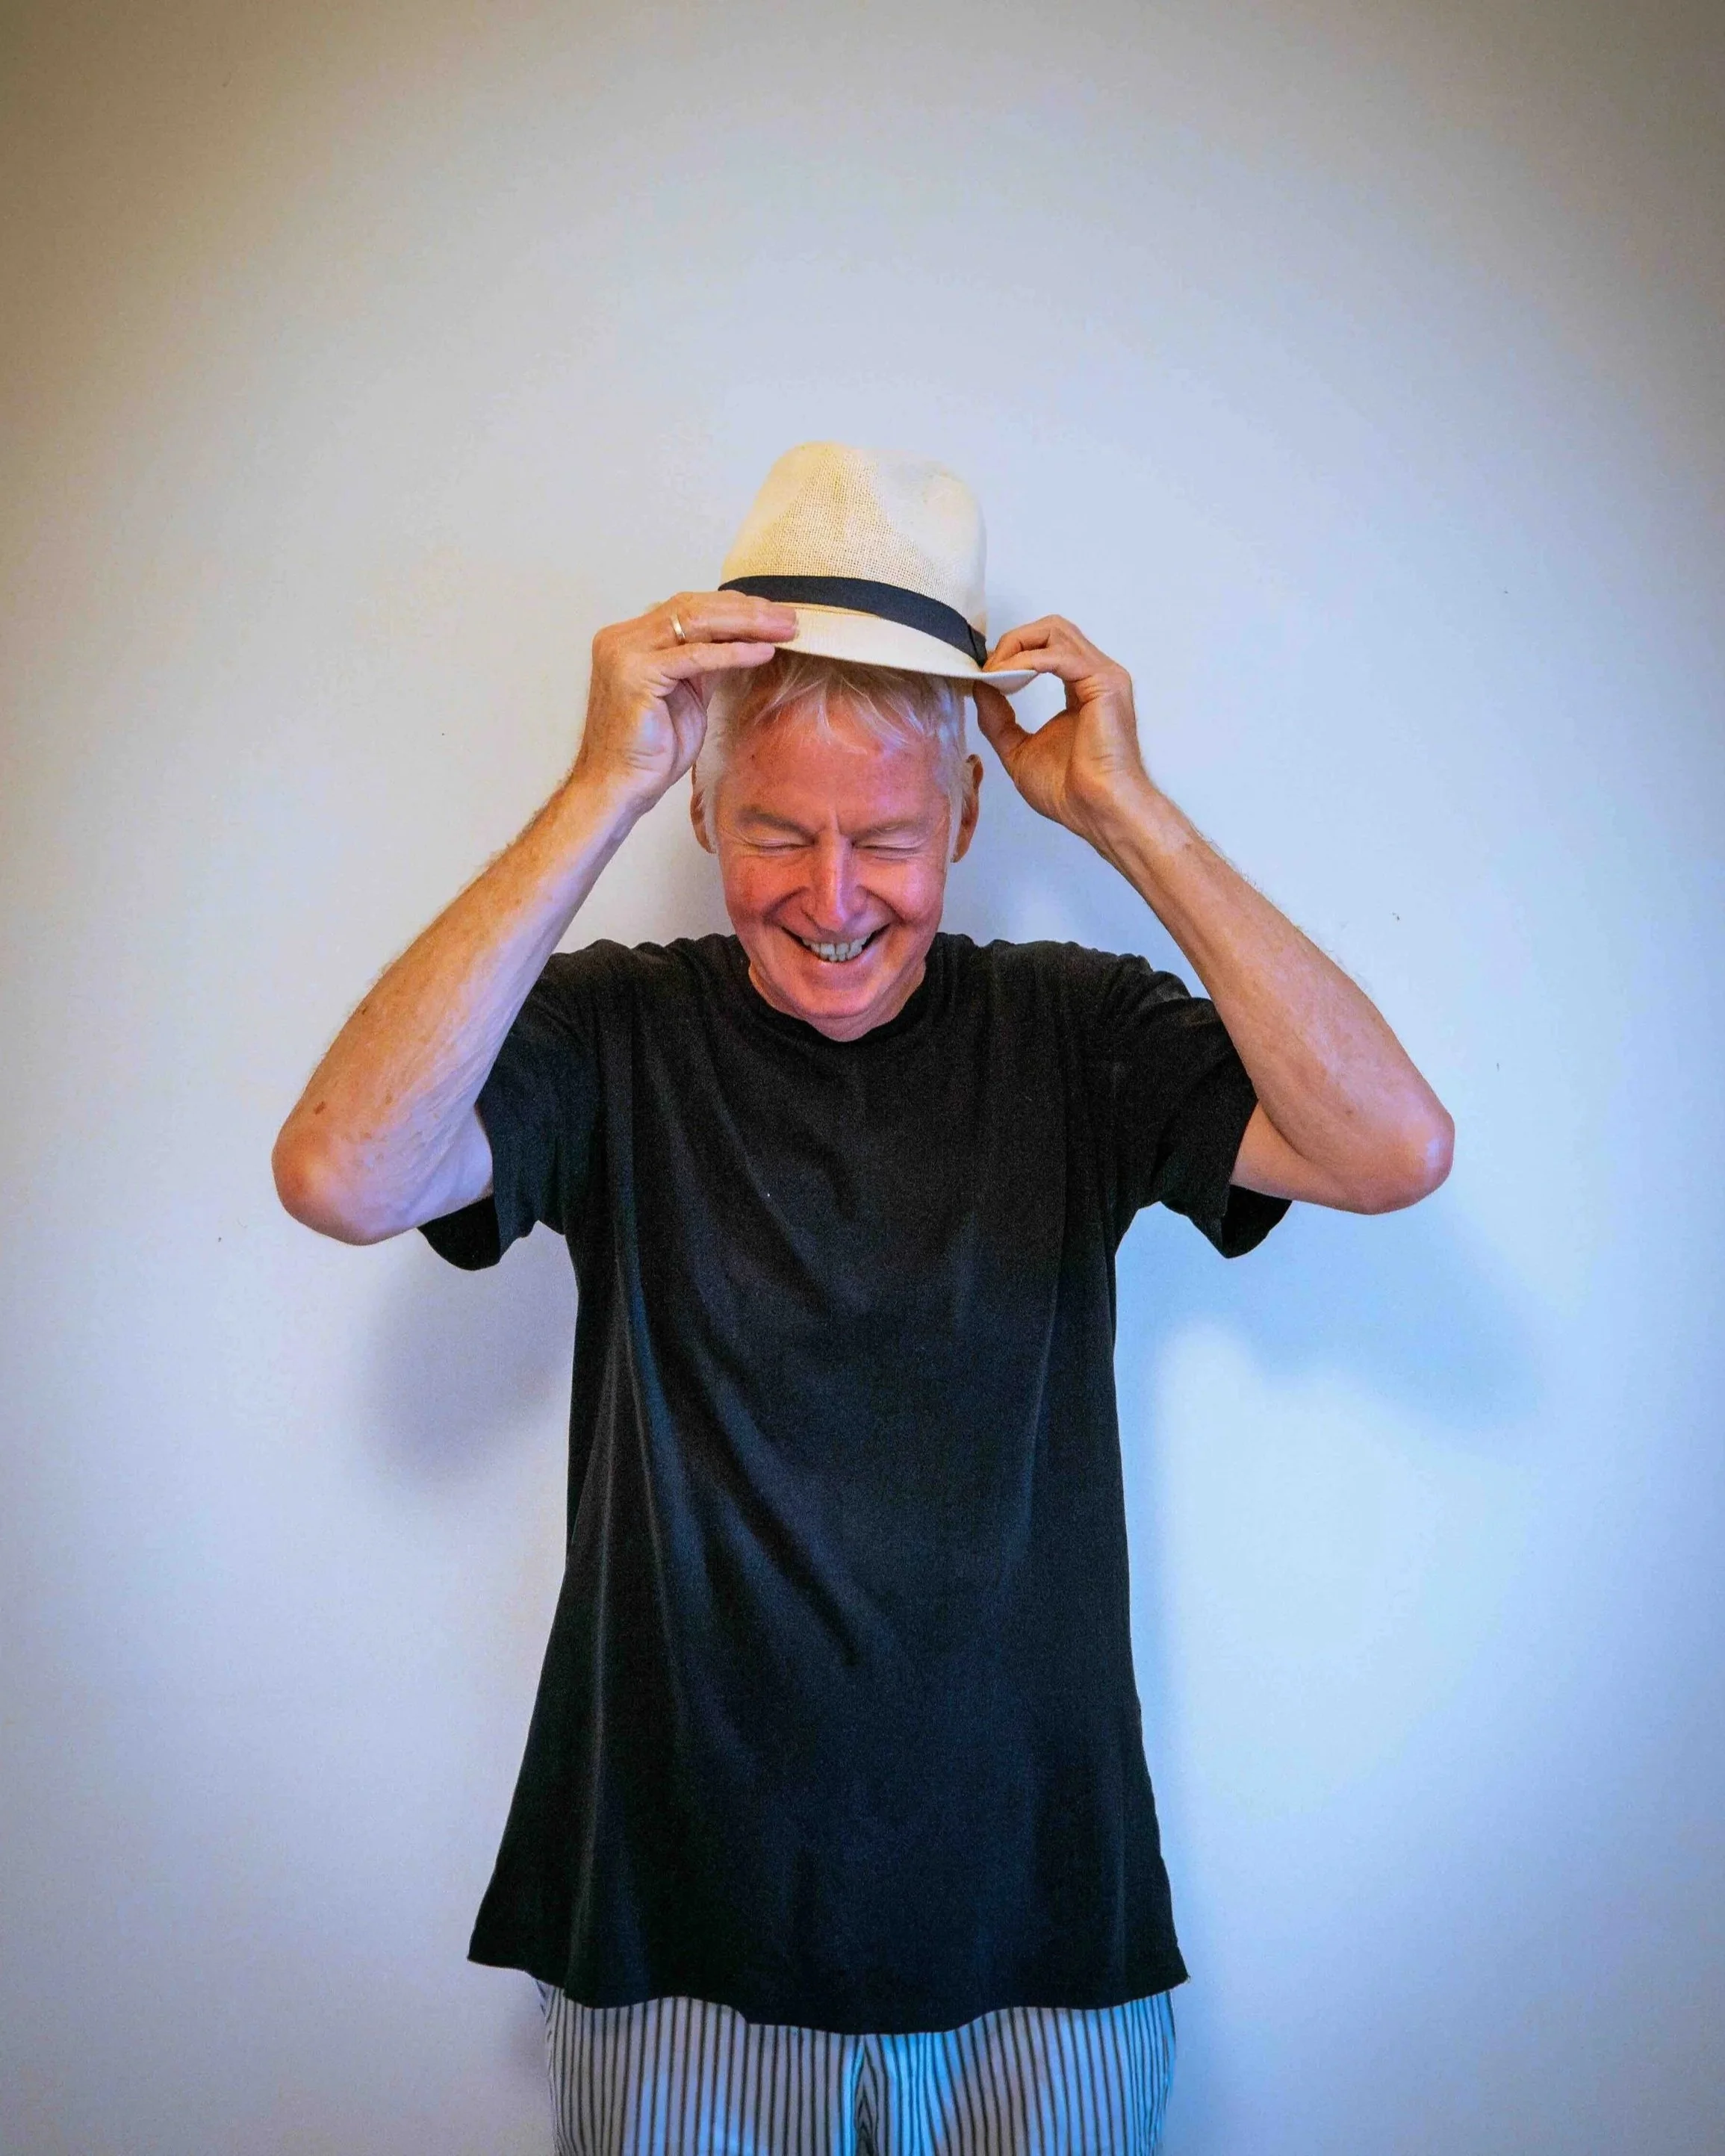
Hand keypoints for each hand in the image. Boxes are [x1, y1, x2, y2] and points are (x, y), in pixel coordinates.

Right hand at [571, 591, 797, 812]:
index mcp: (630, 638)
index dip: (734, 607)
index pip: (688, 606)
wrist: (619, 787)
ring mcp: (625, 652)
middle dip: (746, 610)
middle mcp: (622, 638)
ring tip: (782, 630)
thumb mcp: (687, 694)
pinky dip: (732, 653)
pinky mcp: (636, 674)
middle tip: (788, 618)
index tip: (774, 614)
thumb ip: (706, 663)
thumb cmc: (650, 751)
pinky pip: (695, 656)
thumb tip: (745, 640)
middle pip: (693, 607)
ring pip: (695, 622)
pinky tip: (763, 653)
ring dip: (745, 624)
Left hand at [973, 617, 1153, 845]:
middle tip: (986, 670)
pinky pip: (1059, 655)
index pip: (1046, 649)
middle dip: (1012, 641)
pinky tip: (1007, 678)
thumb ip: (998, 719)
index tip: (982, 675)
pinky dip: (1026, 661)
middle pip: (1051, 629)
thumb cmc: (1070, 792)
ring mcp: (1103, 676)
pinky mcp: (1104, 682)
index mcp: (1081, 689)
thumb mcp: (1018, 750)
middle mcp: (1095, 676)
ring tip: (994, 674)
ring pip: (1055, 631)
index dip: (1011, 654)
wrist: (1097, 812)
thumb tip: (980, 687)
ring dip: (1016, 647)